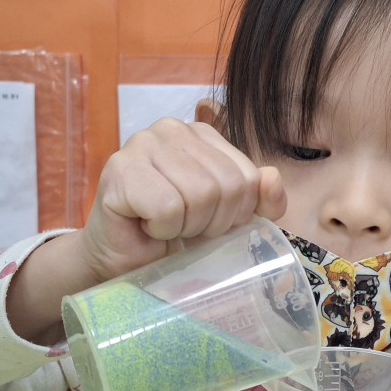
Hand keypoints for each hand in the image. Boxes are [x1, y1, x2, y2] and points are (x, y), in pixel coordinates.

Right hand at [7, 119, 284, 344]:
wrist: (124, 261)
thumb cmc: (174, 235)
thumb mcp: (228, 218)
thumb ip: (257, 199)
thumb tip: (271, 178)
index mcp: (202, 134)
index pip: (247, 176)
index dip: (235, 214)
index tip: (209, 224)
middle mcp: (172, 129)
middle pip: (225, 186)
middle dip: (211, 223)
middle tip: (185, 230)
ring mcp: (142, 144)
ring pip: (199, 195)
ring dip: (186, 227)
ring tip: (166, 227)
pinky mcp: (119, 170)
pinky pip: (167, 208)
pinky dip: (162, 230)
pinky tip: (147, 226)